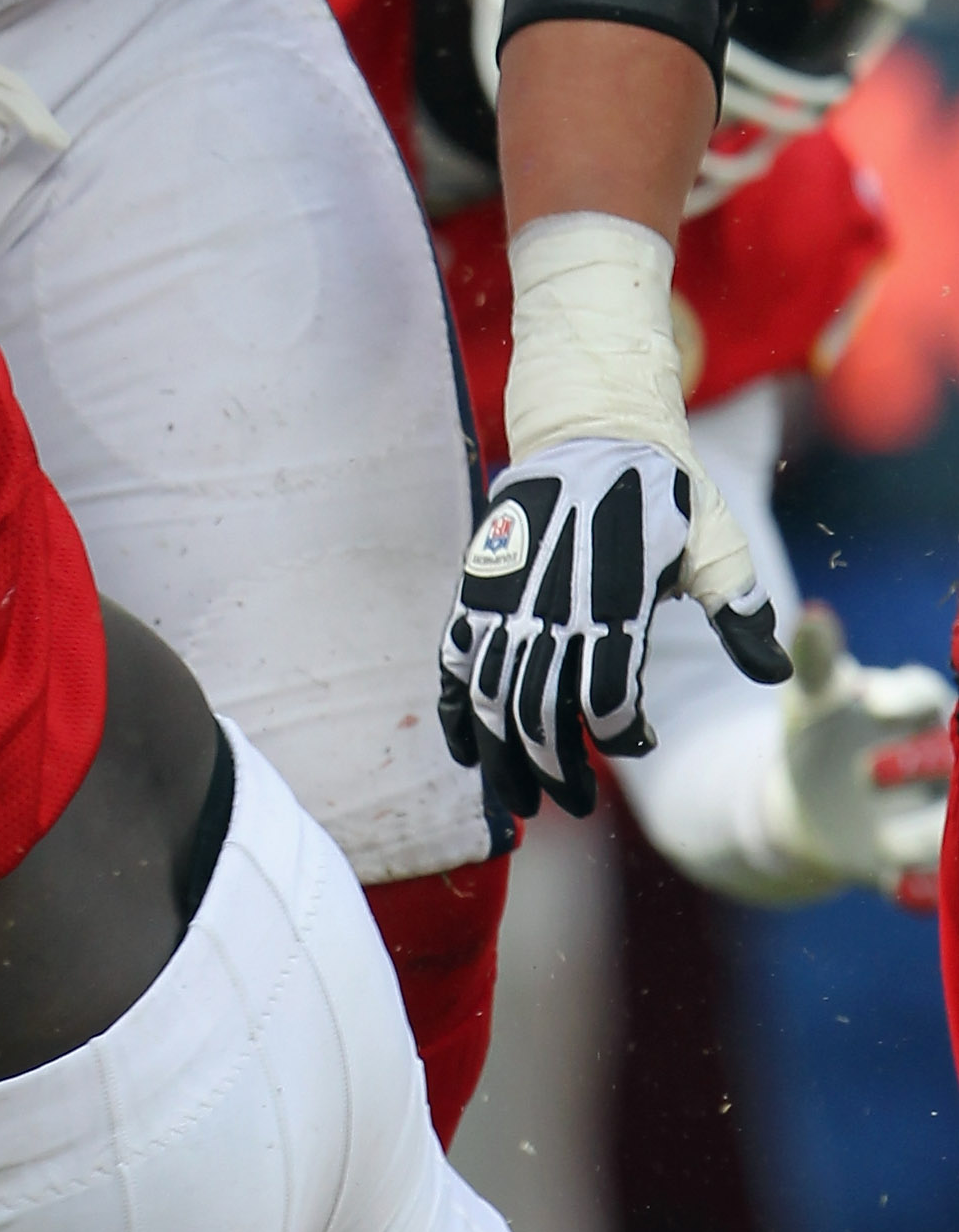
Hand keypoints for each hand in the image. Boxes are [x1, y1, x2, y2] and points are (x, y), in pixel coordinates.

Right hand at [439, 437, 786, 819]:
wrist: (590, 428)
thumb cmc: (665, 492)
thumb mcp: (717, 546)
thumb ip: (741, 612)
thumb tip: (777, 670)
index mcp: (613, 601)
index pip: (605, 698)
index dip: (621, 734)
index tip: (639, 738)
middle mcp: (551, 607)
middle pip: (539, 713)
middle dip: (555, 769)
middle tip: (572, 803)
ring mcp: (506, 600)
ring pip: (491, 700)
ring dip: (503, 757)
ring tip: (522, 800)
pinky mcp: (477, 590)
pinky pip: (454, 665)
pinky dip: (456, 713)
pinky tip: (468, 752)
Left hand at [766, 603, 954, 902]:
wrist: (806, 803)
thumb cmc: (818, 735)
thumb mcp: (809, 700)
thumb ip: (813, 660)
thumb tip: (814, 614)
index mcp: (920, 706)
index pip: (926, 693)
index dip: (904, 696)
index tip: (870, 700)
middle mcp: (945, 756)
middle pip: (950, 758)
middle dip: (924, 762)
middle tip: (871, 770)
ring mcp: (942, 810)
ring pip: (950, 824)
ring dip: (924, 834)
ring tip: (882, 843)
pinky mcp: (929, 862)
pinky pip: (937, 879)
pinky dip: (922, 887)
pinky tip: (897, 888)